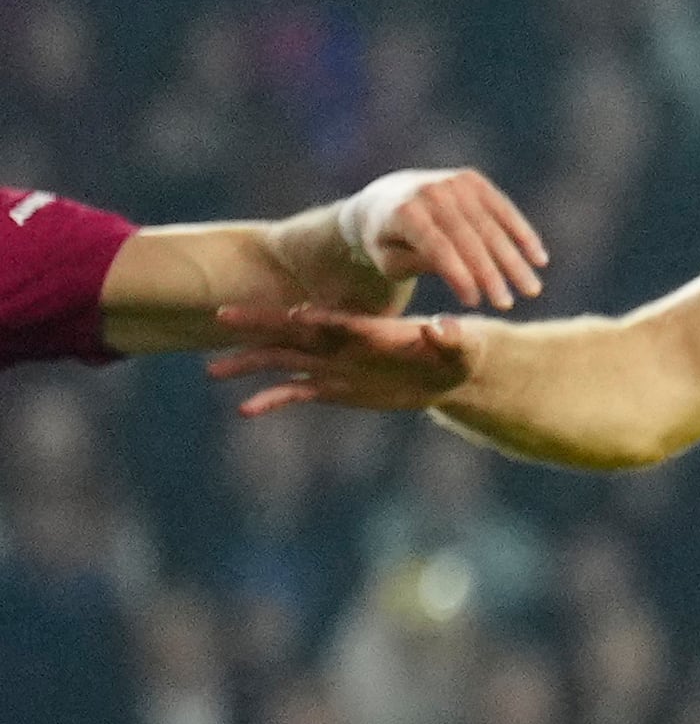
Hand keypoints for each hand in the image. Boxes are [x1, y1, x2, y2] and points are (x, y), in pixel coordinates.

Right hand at [206, 303, 477, 415]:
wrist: (448, 371)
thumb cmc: (459, 350)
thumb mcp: (462, 345)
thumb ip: (451, 336)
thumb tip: (441, 327)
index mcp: (368, 328)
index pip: (338, 320)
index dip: (318, 318)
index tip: (293, 314)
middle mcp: (341, 343)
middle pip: (294, 331)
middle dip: (260, 325)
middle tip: (220, 317)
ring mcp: (331, 364)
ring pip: (282, 360)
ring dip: (249, 363)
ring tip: (212, 370)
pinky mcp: (331, 387)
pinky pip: (294, 392)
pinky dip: (270, 399)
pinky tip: (244, 410)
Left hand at [330, 168, 547, 311]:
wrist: (381, 200)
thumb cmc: (385, 242)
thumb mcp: (391, 261)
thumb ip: (423, 266)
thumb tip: (468, 277)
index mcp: (403, 212)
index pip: (438, 247)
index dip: (458, 275)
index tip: (474, 303)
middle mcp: (429, 191)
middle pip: (468, 238)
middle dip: (491, 274)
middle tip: (509, 304)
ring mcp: (453, 182)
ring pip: (491, 227)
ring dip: (514, 260)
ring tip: (531, 290)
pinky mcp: (471, 180)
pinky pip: (503, 209)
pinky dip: (522, 234)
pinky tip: (539, 259)